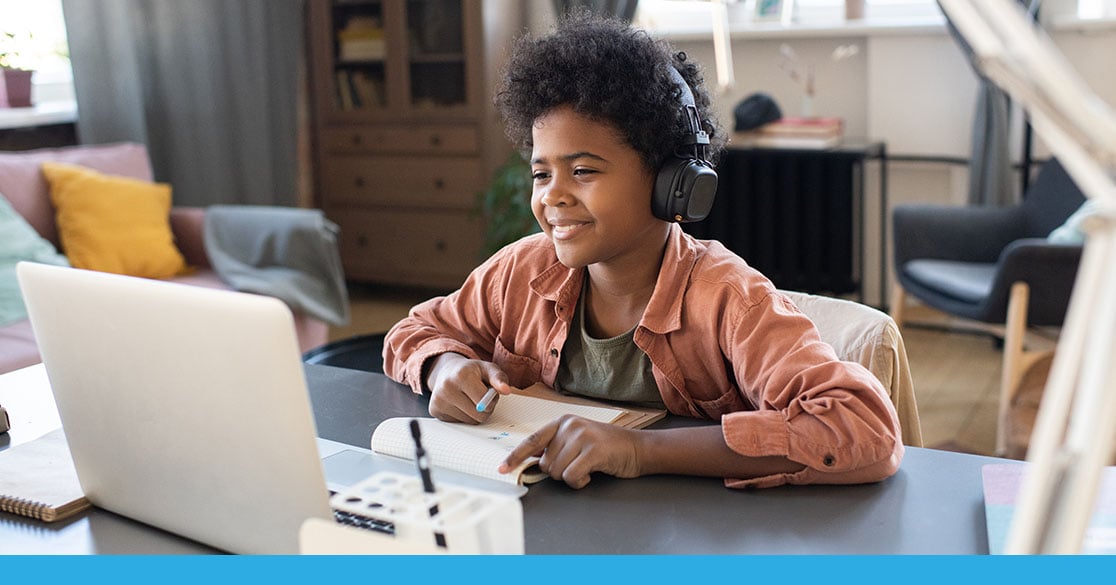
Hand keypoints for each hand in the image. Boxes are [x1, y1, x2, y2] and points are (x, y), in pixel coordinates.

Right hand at [425, 353, 515, 423]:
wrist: (447, 371)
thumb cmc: (472, 371)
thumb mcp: (489, 369)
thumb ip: (499, 378)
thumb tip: (506, 390)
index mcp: (461, 375)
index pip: (485, 402)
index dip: (491, 399)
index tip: (488, 391)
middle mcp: (446, 388)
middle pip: (478, 415)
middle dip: (485, 408)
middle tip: (479, 396)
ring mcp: (438, 400)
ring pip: (470, 421)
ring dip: (474, 413)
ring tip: (469, 399)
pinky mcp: (434, 411)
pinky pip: (459, 424)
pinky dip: (463, 416)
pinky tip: (459, 403)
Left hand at [498, 415, 642, 488]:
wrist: (638, 449)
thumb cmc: (606, 449)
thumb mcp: (577, 440)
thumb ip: (556, 447)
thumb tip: (531, 461)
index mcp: (562, 422)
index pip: (532, 440)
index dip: (516, 456)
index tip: (503, 468)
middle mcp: (569, 425)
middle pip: (545, 463)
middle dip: (558, 472)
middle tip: (578, 465)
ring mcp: (582, 436)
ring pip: (556, 471)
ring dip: (570, 478)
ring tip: (587, 468)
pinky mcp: (593, 450)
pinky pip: (571, 476)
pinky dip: (579, 482)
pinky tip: (591, 474)